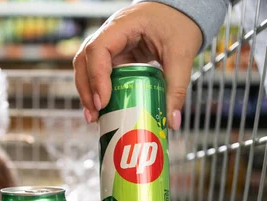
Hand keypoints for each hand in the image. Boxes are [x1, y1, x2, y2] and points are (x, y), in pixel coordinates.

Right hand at [73, 2, 202, 129]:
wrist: (179, 11)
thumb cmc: (178, 23)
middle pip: (84, 61)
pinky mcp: (113, 55)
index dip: (96, 76)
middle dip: (86, 90)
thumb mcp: (182, 54)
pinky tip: (102, 109)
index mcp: (123, 25)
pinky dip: (96, 90)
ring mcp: (109, 45)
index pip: (98, 49)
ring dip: (87, 92)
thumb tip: (172, 122)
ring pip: (86, 67)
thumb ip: (177, 87)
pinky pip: (98, 73)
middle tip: (95, 115)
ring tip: (94, 116)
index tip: (102, 102)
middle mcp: (109, 33)